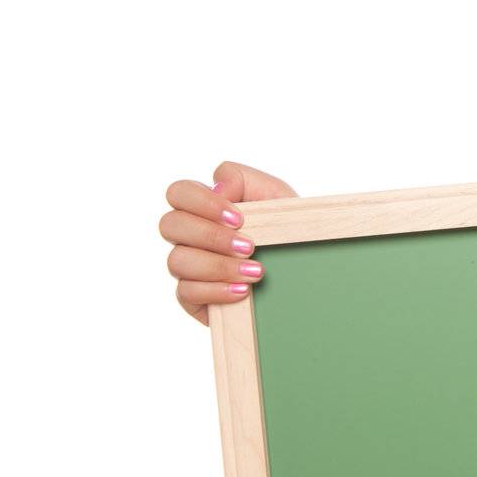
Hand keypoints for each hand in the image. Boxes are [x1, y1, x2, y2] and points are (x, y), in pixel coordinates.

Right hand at [160, 161, 296, 325]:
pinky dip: (216, 291)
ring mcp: (189, 266)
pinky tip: (243, 291)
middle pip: (170, 224)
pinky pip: (186, 292)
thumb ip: (245, 179)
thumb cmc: (288, 231)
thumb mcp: (277, 197)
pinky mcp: (193, 296)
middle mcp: (190, 235)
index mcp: (206, 207)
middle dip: (211, 236)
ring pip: (177, 260)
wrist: (306, 275)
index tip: (239, 219)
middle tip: (249, 246)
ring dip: (218, 265)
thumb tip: (218, 188)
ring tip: (256, 272)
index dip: (202, 203)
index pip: (180, 192)